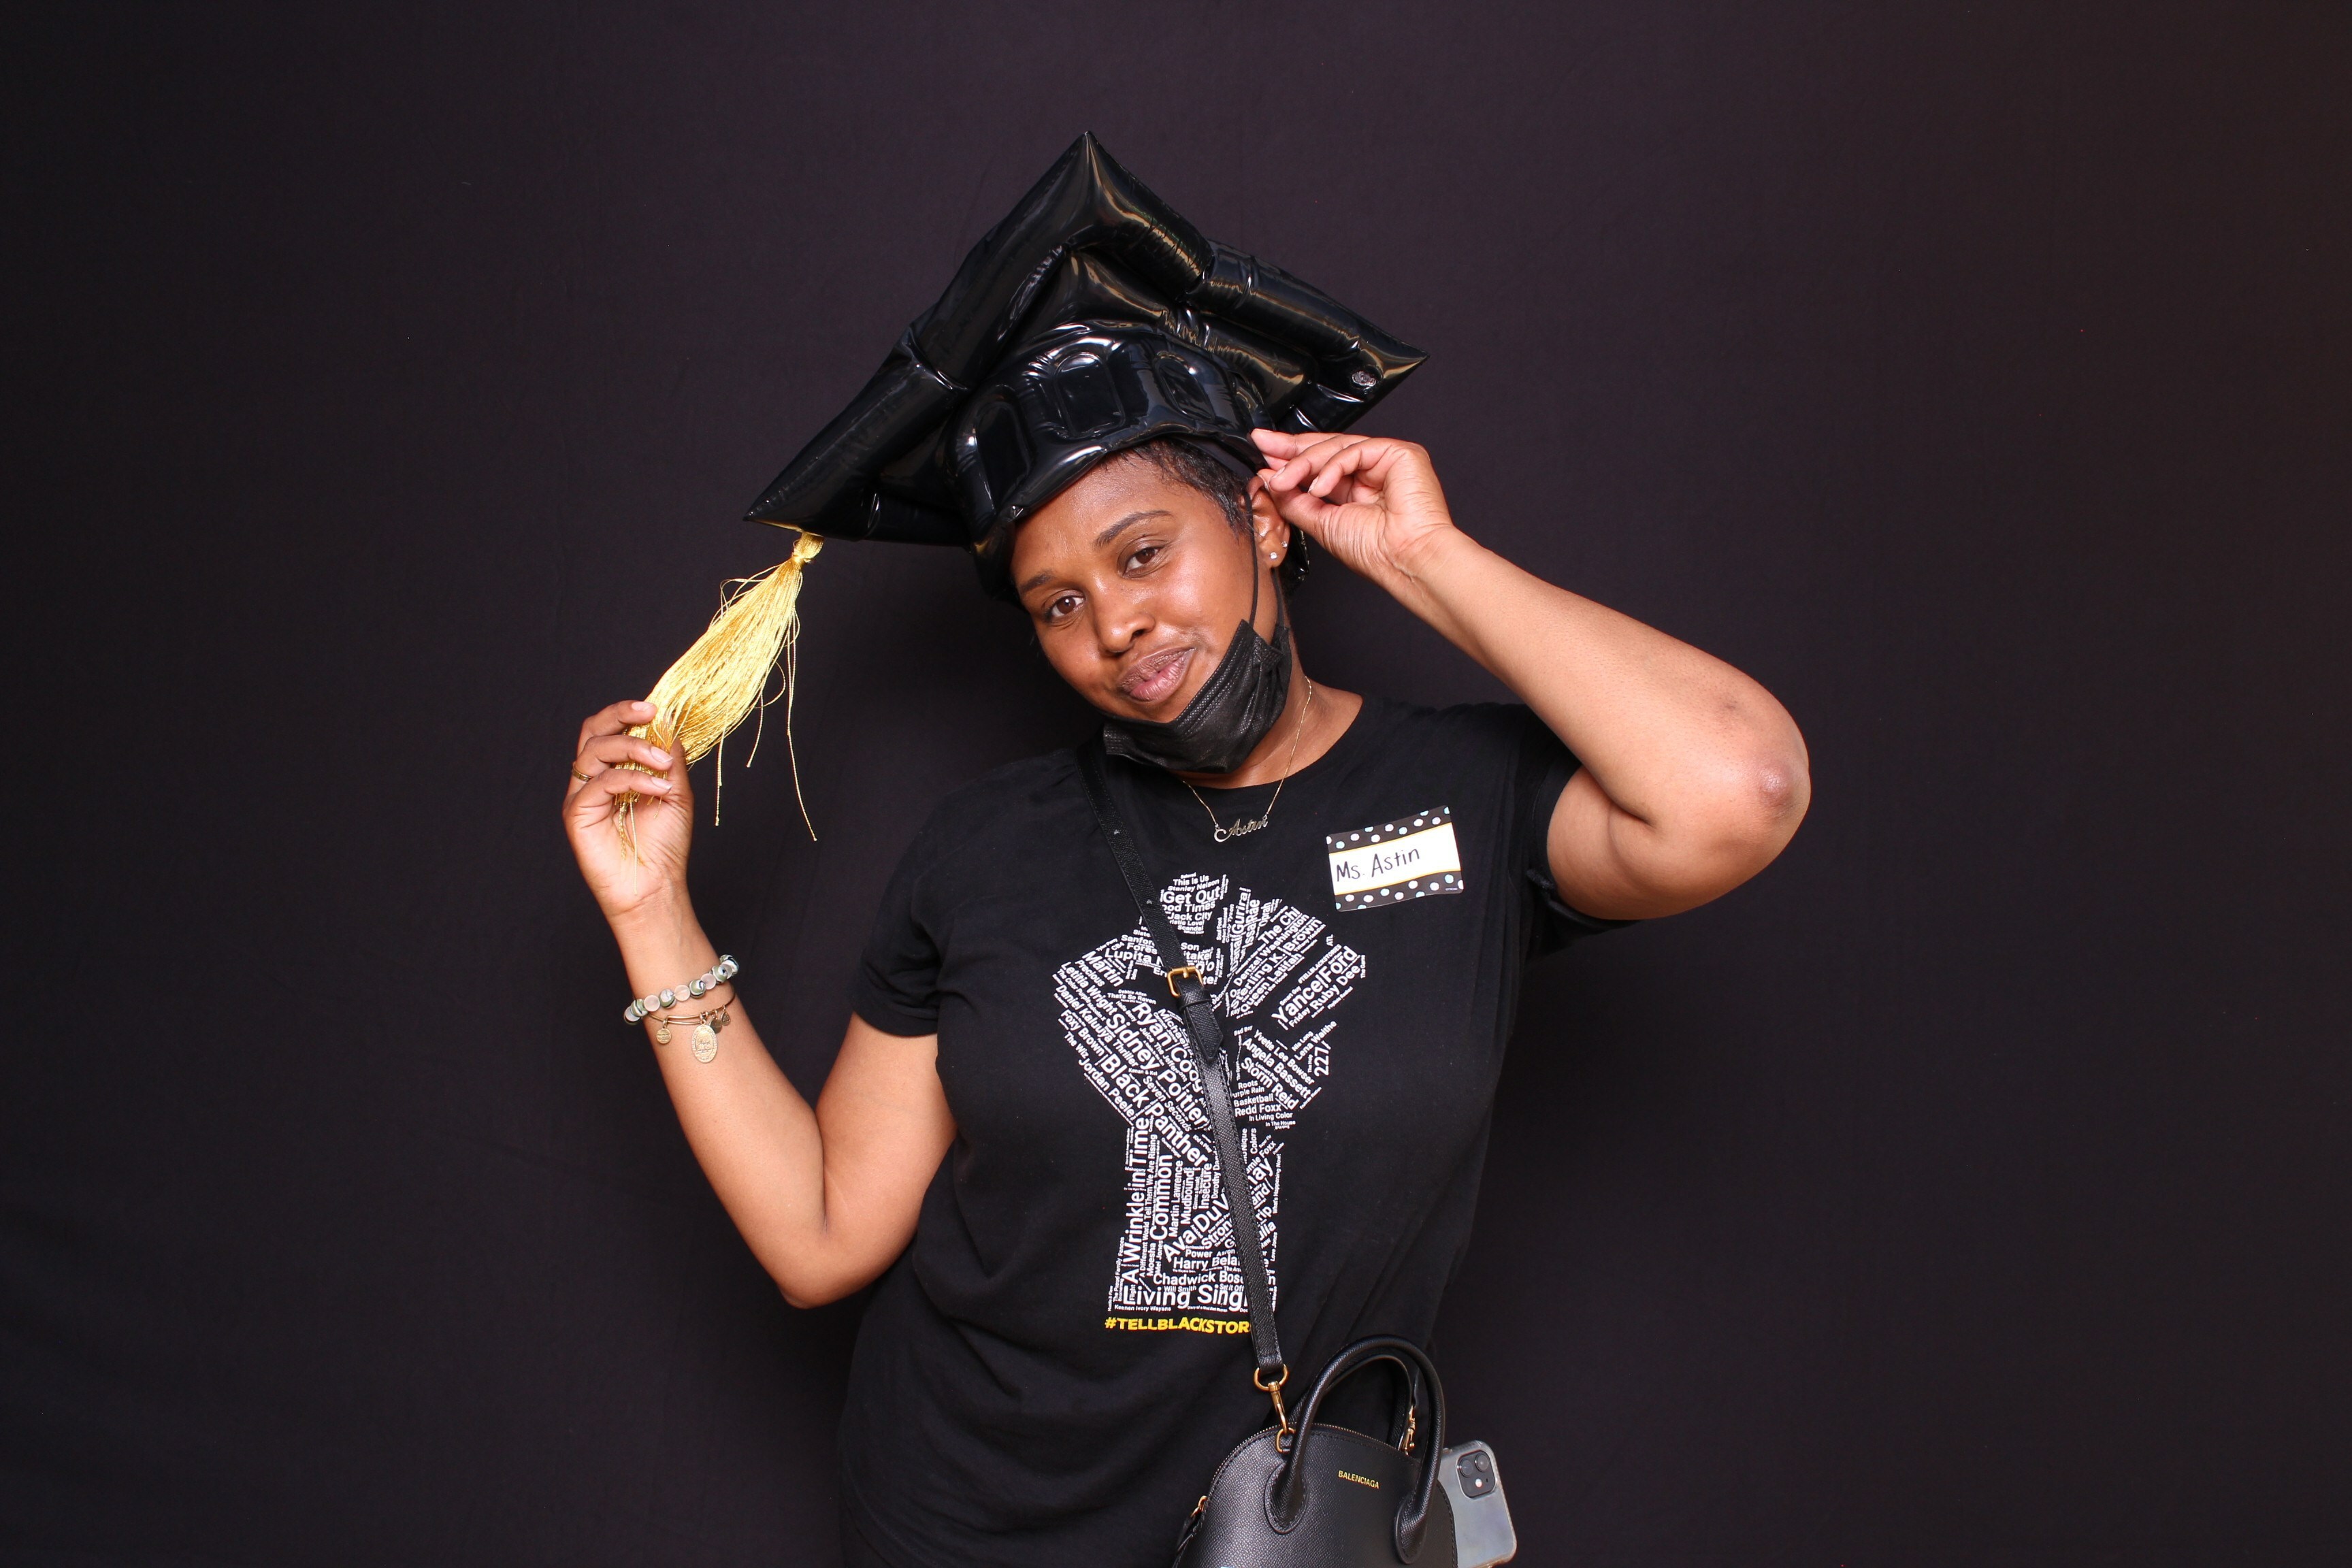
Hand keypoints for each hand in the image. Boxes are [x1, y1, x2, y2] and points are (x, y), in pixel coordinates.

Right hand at [563, 699, 693, 924]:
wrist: (655, 888)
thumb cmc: (663, 847)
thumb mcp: (675, 793)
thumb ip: (669, 759)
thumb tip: (668, 723)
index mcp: (613, 772)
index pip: (609, 729)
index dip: (627, 713)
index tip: (656, 707)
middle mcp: (592, 780)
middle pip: (592, 730)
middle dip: (619, 714)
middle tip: (649, 712)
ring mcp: (582, 796)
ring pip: (595, 750)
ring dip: (634, 748)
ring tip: (663, 763)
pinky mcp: (577, 814)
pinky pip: (600, 782)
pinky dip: (632, 779)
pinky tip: (657, 788)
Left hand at [1251, 430, 1464, 594]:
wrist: (1405, 560)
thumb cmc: (1375, 552)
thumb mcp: (1321, 524)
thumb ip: (1295, 500)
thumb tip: (1270, 480)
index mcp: (1356, 490)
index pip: (1320, 466)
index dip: (1291, 459)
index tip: (1263, 455)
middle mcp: (1372, 473)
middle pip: (1327, 449)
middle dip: (1290, 448)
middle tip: (1263, 445)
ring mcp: (1386, 461)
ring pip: (1337, 448)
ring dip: (1304, 463)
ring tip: (1283, 480)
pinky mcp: (1401, 453)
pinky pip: (1356, 451)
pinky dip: (1332, 467)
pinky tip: (1319, 488)